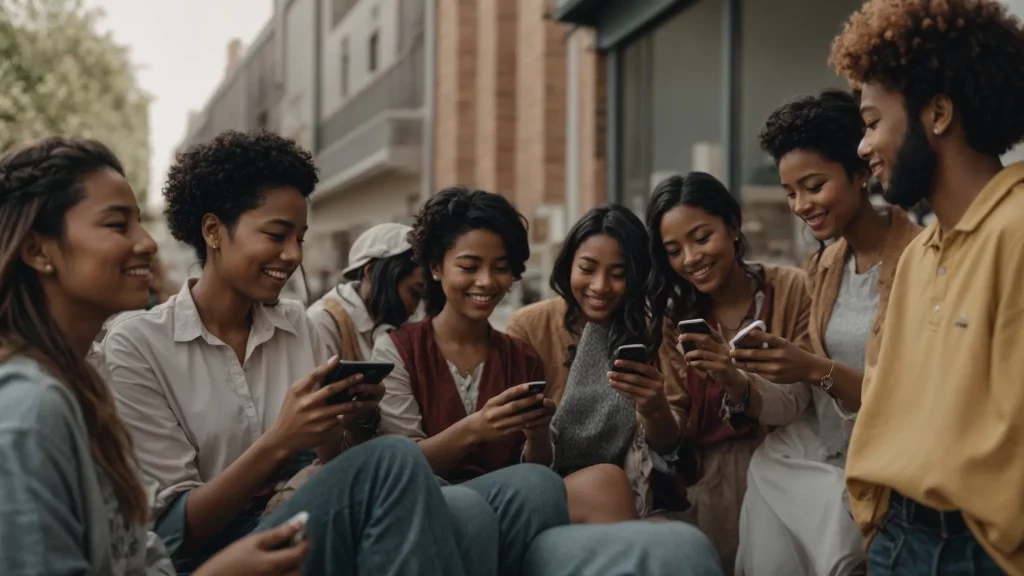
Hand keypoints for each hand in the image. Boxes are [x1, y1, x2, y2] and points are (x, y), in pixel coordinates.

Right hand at [193, 521, 307, 575]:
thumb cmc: (228, 560)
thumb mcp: (251, 543)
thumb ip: (277, 534)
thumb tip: (300, 522)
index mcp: (272, 565)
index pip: (300, 553)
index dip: (305, 541)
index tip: (301, 532)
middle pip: (299, 568)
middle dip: (300, 555)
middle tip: (292, 543)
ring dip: (293, 566)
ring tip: (283, 555)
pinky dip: (285, 573)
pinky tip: (275, 567)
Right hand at [267, 357, 376, 453]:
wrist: (283, 437)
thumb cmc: (291, 411)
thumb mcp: (294, 394)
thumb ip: (308, 383)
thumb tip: (327, 368)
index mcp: (298, 392)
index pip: (314, 376)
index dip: (327, 367)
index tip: (338, 359)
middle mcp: (306, 404)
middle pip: (331, 390)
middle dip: (348, 382)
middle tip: (361, 376)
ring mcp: (314, 418)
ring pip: (339, 408)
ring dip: (354, 402)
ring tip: (363, 399)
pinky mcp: (321, 429)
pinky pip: (338, 420)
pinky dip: (346, 415)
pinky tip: (355, 412)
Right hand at [468, 384, 552, 443]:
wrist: (475, 430)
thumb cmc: (487, 413)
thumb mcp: (492, 403)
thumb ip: (505, 399)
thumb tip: (524, 392)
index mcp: (492, 403)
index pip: (506, 394)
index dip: (518, 390)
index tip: (530, 386)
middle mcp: (495, 413)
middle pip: (514, 406)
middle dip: (529, 401)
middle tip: (541, 396)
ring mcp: (500, 425)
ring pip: (520, 419)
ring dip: (533, 414)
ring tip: (544, 409)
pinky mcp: (504, 434)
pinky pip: (519, 428)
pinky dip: (529, 423)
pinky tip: (538, 420)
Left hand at [608, 360, 668, 417]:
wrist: (657, 407)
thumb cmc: (651, 387)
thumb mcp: (653, 378)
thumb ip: (645, 370)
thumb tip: (627, 359)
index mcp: (658, 376)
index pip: (644, 368)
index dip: (630, 364)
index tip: (617, 362)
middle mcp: (656, 385)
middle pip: (635, 378)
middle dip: (620, 375)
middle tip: (609, 373)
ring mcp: (650, 395)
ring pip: (630, 387)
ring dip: (618, 383)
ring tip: (610, 379)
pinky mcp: (643, 402)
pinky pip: (629, 394)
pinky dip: (620, 390)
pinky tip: (614, 386)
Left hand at [678, 329, 748, 392]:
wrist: (734, 377)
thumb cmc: (722, 362)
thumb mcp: (718, 351)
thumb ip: (708, 345)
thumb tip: (690, 338)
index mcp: (722, 342)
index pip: (712, 331)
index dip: (700, 327)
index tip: (688, 327)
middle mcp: (723, 348)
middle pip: (705, 339)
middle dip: (691, 336)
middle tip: (680, 338)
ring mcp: (723, 357)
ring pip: (701, 352)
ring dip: (690, 354)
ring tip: (686, 357)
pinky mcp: (720, 367)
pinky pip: (702, 363)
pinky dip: (694, 363)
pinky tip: (691, 364)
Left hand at [729, 331, 824, 383]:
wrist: (808, 368)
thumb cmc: (793, 353)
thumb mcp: (785, 344)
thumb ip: (770, 342)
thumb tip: (751, 338)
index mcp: (783, 345)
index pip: (770, 339)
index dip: (759, 336)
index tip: (748, 333)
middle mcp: (779, 356)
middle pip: (756, 355)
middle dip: (741, 354)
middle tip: (730, 352)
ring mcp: (776, 369)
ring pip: (755, 366)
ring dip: (742, 364)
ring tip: (734, 361)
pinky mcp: (775, 378)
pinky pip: (760, 373)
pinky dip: (752, 370)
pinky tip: (744, 367)